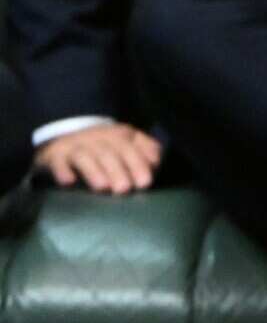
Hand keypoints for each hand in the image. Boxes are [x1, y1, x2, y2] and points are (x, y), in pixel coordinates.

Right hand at [35, 123, 162, 194]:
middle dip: (117, 171)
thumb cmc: (107, 145)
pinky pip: (57, 162)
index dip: (137, 164)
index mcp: (118, 135)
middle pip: (107, 153)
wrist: (68, 132)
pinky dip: (62, 171)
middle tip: (124, 189)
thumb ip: (147, 149)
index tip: (145, 183)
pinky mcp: (55, 155)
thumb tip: (156, 162)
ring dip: (94, 172)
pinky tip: (69, 182)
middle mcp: (96, 138)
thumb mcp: (129, 142)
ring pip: (84, 157)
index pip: (129, 147)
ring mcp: (75, 146)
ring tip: (103, 187)